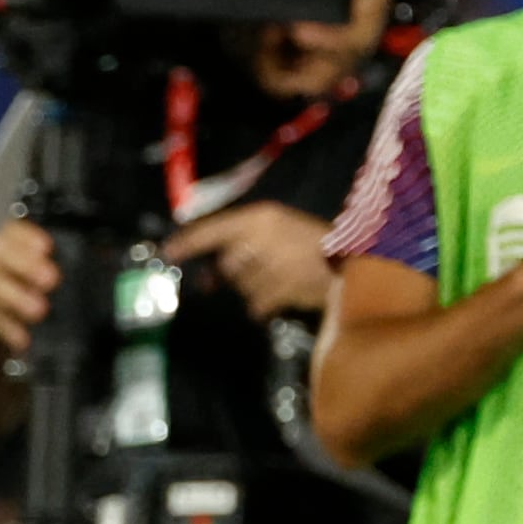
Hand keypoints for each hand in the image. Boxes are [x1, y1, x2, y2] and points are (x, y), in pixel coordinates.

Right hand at [0, 219, 60, 355]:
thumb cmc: (10, 305)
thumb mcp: (31, 286)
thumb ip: (52, 277)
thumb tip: (95, 266)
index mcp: (3, 249)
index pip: (10, 232)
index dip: (26, 237)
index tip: (47, 248)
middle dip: (24, 263)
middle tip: (51, 279)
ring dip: (15, 297)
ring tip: (40, 310)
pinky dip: (3, 327)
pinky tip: (22, 338)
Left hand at [169, 199, 333, 320]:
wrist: (353, 263)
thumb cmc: (314, 243)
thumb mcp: (279, 228)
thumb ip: (243, 243)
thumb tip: (207, 276)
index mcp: (261, 217)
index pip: (213, 229)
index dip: (188, 242)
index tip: (168, 252)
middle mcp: (261, 238)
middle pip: (227, 264)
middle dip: (238, 272)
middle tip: (263, 268)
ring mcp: (271, 265)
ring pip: (241, 286)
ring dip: (255, 288)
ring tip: (283, 278)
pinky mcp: (280, 290)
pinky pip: (255, 305)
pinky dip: (263, 306)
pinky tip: (283, 297)